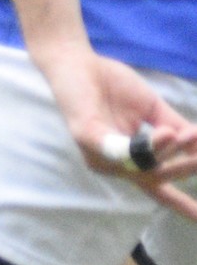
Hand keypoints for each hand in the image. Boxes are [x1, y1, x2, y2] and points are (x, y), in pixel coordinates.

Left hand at [37, 47, 196, 219]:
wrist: (79, 61)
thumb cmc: (112, 85)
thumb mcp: (153, 109)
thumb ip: (177, 129)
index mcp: (126, 158)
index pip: (156, 186)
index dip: (180, 203)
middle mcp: (111, 162)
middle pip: (155, 177)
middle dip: (184, 168)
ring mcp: (96, 152)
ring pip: (141, 165)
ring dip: (169, 152)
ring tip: (188, 135)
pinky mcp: (85, 136)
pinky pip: (119, 149)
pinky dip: (147, 145)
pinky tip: (168, 134)